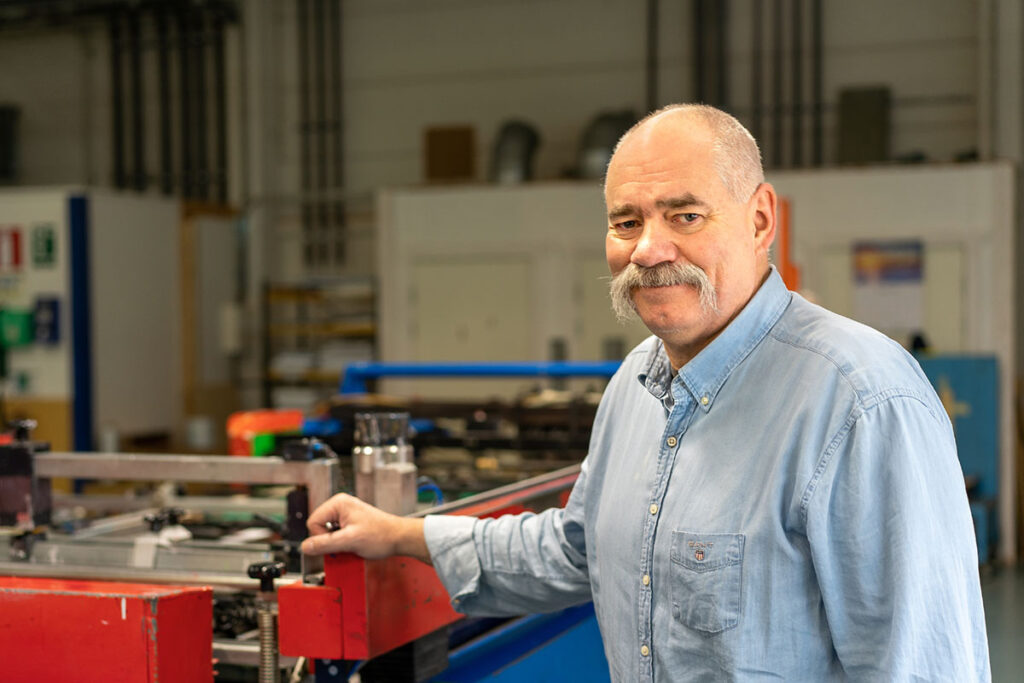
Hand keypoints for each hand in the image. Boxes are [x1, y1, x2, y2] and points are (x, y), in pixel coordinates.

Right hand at [300, 493, 430, 563]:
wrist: (399, 539)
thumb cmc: (381, 535)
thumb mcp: (350, 541)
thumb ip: (325, 544)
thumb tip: (305, 547)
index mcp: (338, 503)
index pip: (312, 522)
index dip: (321, 537)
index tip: (337, 543)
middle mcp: (340, 506)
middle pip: (319, 528)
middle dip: (329, 542)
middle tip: (345, 546)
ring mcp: (346, 514)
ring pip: (327, 534)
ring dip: (337, 544)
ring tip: (352, 545)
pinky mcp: (350, 524)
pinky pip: (336, 536)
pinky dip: (342, 544)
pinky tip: (354, 546)